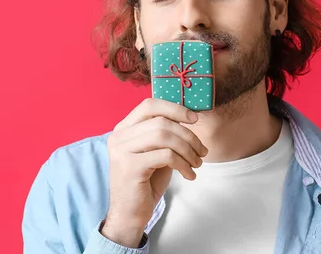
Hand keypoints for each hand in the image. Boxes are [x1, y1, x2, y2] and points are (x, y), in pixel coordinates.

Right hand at [100, 98, 207, 247]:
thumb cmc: (146, 181)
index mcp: (123, 129)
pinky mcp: (130, 168)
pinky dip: (183, 164)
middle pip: (161, 121)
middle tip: (202, 151)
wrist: (130, 214)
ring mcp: (122, 152)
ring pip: (164, 136)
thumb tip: (190, 117)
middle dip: (188, 135)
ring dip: (188, 150)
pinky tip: (189, 175)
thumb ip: (165, 134)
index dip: (174, 108)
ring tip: (197, 163)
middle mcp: (118, 137)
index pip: (149, 105)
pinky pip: (166, 156)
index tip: (194, 119)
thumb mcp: (156, 152)